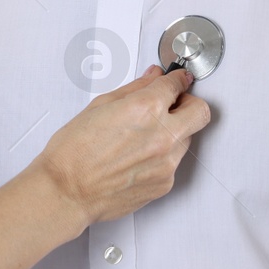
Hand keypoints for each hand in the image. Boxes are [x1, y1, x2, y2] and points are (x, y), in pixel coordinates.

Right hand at [32, 65, 210, 225]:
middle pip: (201, 112)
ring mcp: (167, 163)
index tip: (177, 79)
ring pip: (188, 138)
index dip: (177, 79)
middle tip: (174, 103)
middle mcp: (163, 136)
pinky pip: (174, 162)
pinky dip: (162, 156)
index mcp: (146, 109)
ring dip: (174, 131)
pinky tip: (137, 156)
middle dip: (189, 103)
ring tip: (143, 135)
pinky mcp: (165, 183)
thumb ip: (134, 89)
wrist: (67, 191)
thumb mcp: (100, 106)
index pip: (177, 85)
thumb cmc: (74, 152)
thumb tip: (152, 78)